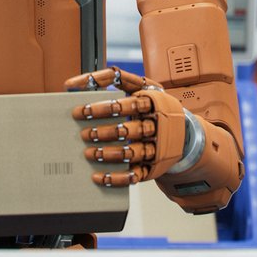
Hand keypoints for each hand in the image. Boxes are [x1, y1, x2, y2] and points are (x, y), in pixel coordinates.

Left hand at [65, 67, 190, 187]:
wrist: (182, 130)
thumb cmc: (151, 104)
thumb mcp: (138, 85)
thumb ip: (110, 78)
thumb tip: (74, 83)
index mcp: (153, 103)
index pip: (129, 105)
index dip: (104, 108)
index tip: (82, 112)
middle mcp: (157, 125)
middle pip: (132, 130)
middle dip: (106, 132)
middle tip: (85, 135)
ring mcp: (157, 147)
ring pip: (134, 152)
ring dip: (110, 154)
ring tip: (90, 153)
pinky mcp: (153, 166)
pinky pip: (135, 175)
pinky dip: (116, 178)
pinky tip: (99, 176)